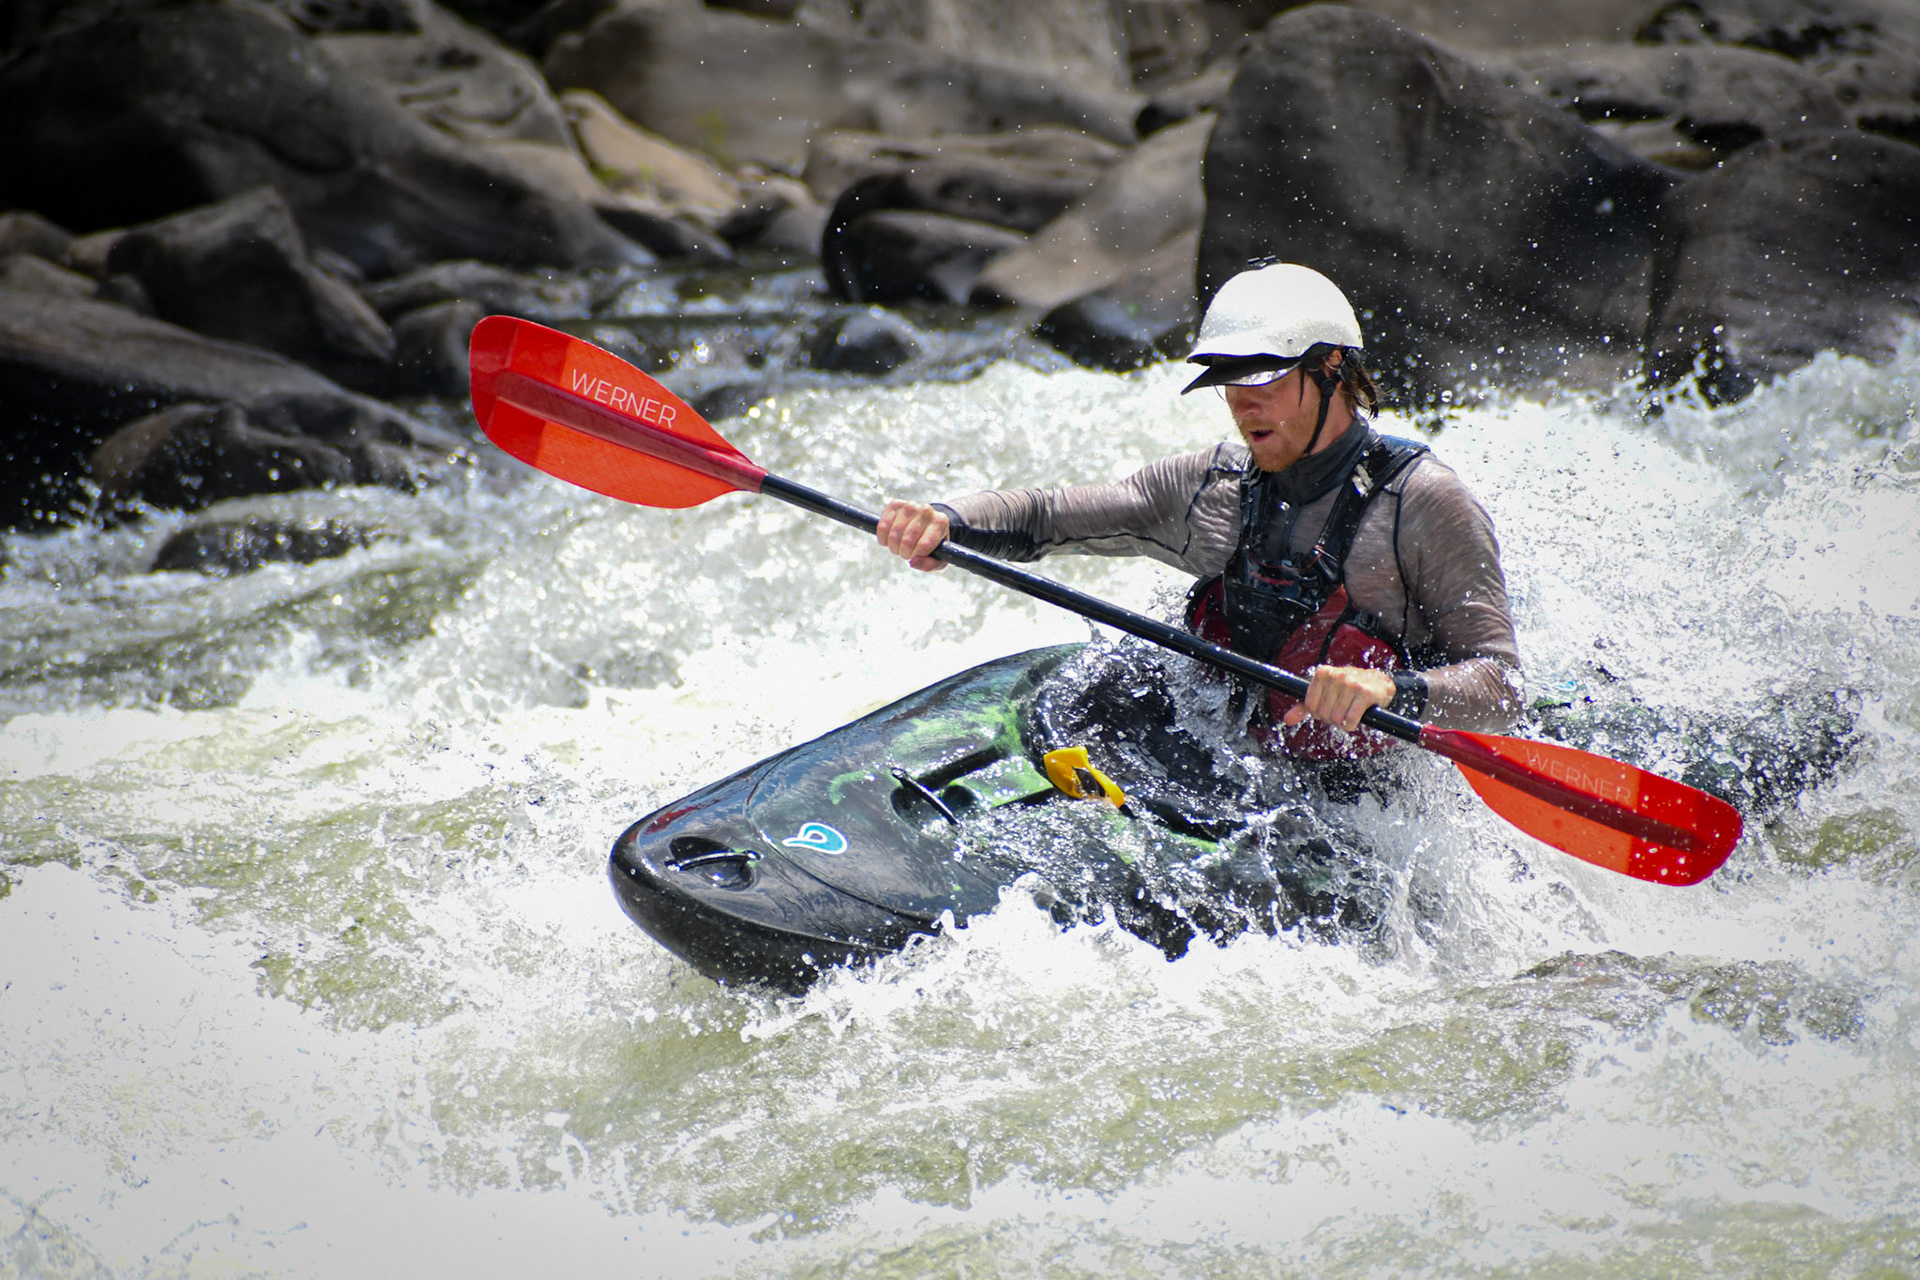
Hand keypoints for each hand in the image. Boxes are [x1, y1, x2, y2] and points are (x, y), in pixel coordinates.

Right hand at [876, 499, 949, 571]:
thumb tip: (913, 562)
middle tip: (906, 553)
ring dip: (893, 547)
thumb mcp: (938, 559)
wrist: (926, 524)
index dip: (915, 556)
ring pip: (894, 534)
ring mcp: (910, 505)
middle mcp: (926, 510)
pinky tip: (888, 541)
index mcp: (940, 522)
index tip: (916, 556)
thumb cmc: (933, 544)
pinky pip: (883, 526)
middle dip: (904, 553)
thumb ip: (929, 564)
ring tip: (899, 547)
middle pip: (907, 541)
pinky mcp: (895, 504)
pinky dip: (883, 538)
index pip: (923, 545)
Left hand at [1281, 665, 1396, 732]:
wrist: (1377, 682)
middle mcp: (1336, 676)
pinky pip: (1350, 720)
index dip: (1319, 713)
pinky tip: (1356, 717)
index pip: (1310, 706)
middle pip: (1324, 714)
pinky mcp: (1365, 693)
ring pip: (1337, 719)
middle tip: (1341, 711)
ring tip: (1349, 712)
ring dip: (1342, 722)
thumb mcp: (1324, 693)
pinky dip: (1351, 725)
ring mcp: (1351, 683)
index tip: (1328, 708)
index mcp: (1322, 673)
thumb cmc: (1346, 689)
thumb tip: (1286, 720)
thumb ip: (1304, 706)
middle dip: (1332, 718)